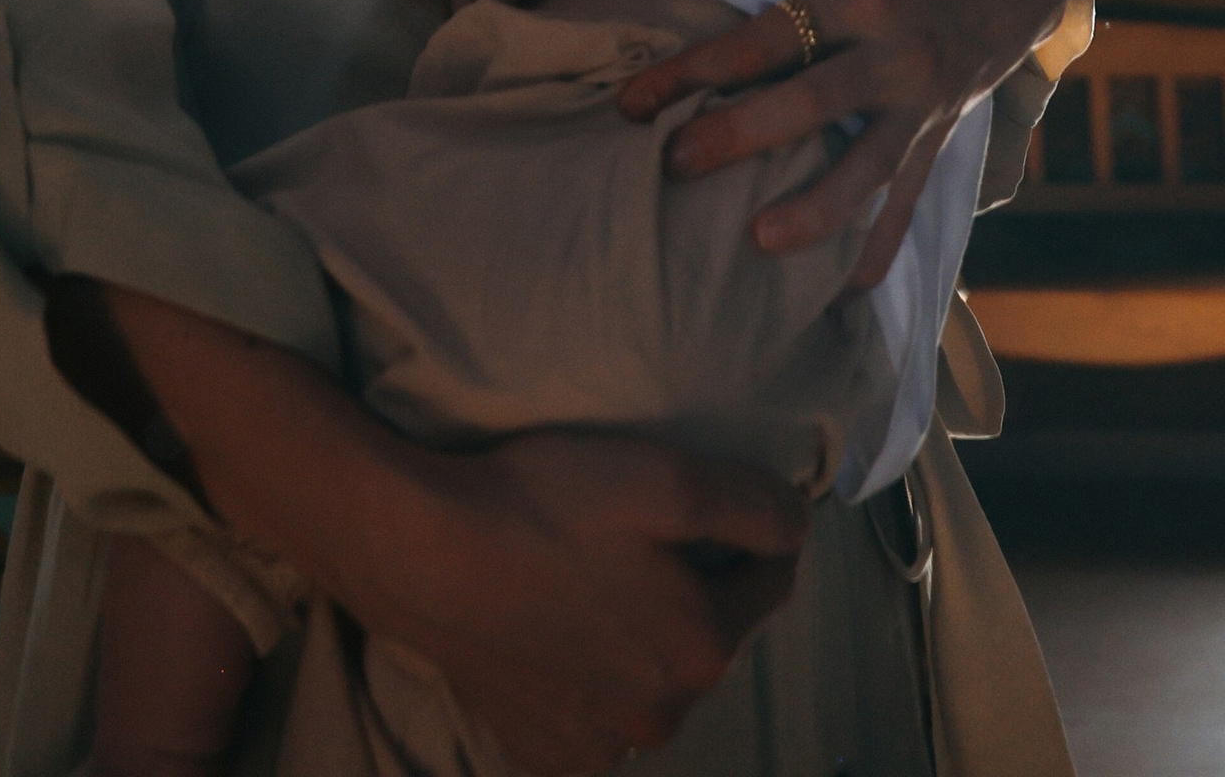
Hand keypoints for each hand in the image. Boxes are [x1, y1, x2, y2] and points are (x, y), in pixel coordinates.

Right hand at [392, 430, 805, 772]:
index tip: (710, 503)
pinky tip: (559, 643)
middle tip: (638, 540)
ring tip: (593, 585)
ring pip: (650, 685)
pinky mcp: (544, 758)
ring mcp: (600, 747)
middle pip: (705, 640)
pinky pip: (593, 723)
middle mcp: (663, 717)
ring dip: (640, 643)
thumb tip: (799, 526)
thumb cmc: (548, 505)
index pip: (768, 582)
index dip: (749, 535)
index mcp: (703, 649)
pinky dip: (590, 688)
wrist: (424, 555)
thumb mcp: (665, 476)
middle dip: (691, 593)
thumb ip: (750, 505)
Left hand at [616, 0, 1069, 290]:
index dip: (698, 68)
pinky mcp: (943, 132)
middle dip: (737, 138)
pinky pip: (909, 197)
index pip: (766, 39)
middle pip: (806, 106)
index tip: (638, 98)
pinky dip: (881, 245)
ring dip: (814, 210)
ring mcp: (923, 102)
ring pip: (865, 169)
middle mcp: (894, 55)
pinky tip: (847, 292)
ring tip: (758, 243)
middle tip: (673, 165)